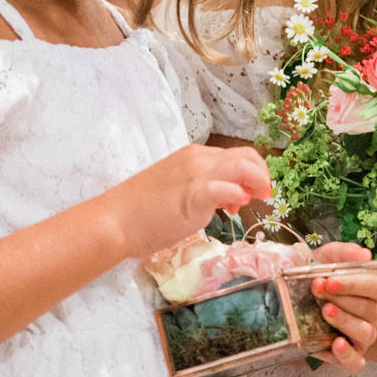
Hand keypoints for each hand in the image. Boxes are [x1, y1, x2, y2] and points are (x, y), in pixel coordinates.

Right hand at [122, 144, 272, 254]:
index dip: (252, 172)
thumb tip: (231, 198)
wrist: (114, 221)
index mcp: (194, 156)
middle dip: (262, 175)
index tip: (252, 194)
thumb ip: (205, 190)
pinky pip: (225, 188)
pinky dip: (238, 195)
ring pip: (242, 165)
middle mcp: (198, 159)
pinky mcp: (193, 195)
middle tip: (262, 196)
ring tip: (255, 201)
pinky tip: (236, 208)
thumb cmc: (141, 212)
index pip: (237, 155)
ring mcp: (196, 175)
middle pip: (246, 155)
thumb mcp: (178, 191)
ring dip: (258, 182)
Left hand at [309, 243, 376, 373]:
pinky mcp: (351, 356)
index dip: (353, 283)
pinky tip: (335, 344)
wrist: (301, 300)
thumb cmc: (321, 278)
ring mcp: (364, 336)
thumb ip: (344, 253)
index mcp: (372, 290)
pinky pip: (356, 362)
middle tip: (318, 290)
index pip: (374, 286)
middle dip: (341, 299)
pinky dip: (347, 355)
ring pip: (364, 332)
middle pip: (368, 309)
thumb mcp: (327, 259)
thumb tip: (365, 254)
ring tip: (325, 312)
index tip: (329, 280)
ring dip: (345, 321)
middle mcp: (373, 314)